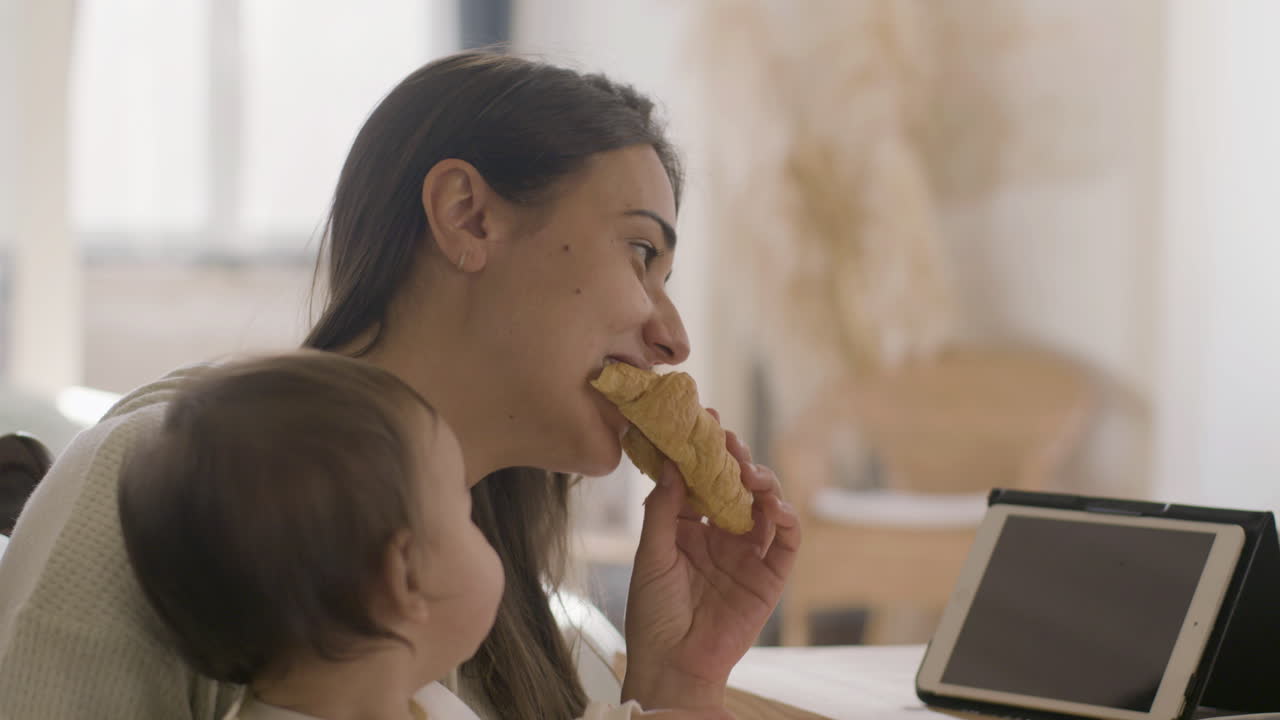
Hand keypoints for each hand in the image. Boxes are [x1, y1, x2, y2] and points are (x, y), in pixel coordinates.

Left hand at [621, 416, 800, 710]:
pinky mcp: (770, 575)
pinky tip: (771, 507)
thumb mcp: (651, 555)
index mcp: (687, 527)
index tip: (703, 421)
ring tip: (749, 474)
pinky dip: (784, 518)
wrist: (673, 663)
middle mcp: (719, 534)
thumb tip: (670, 462)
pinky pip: (785, 539)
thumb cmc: (653, 613)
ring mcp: (747, 553)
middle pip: (735, 485)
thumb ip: (663, 509)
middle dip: (735, 459)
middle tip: (728, 441)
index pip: (700, 479)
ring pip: (764, 504)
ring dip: (762, 483)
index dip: (703, 452)